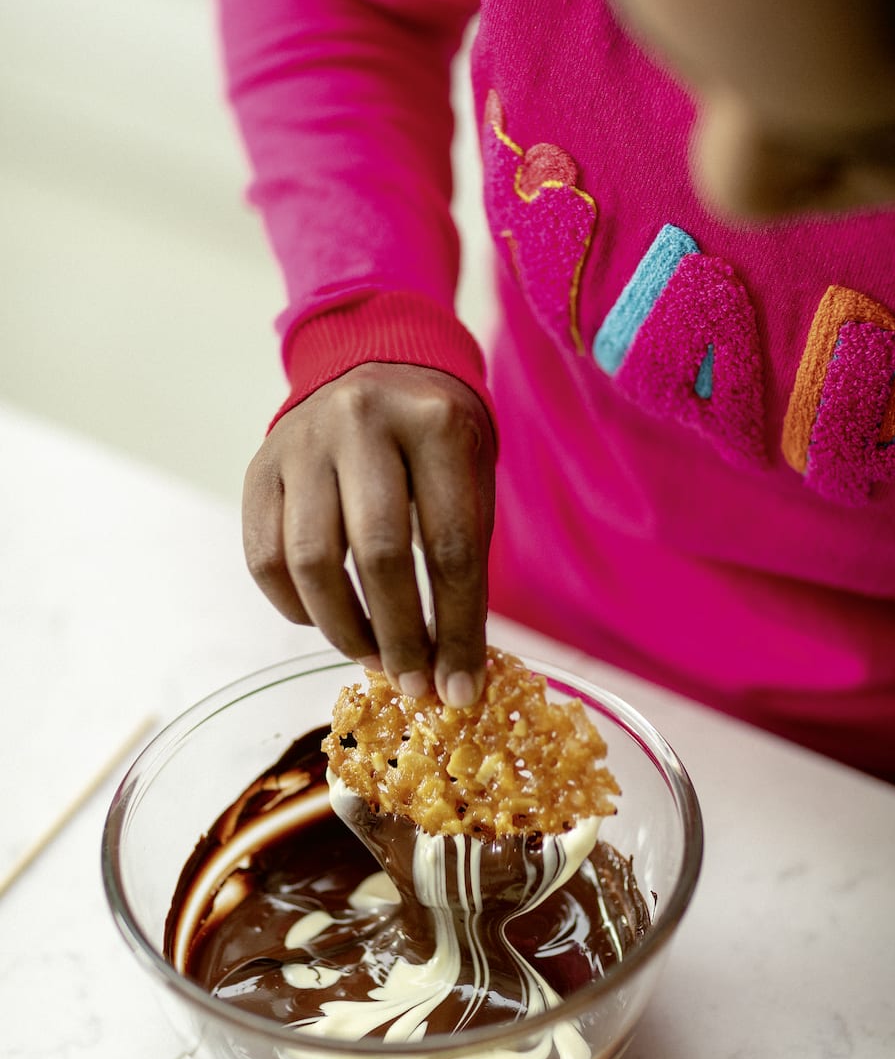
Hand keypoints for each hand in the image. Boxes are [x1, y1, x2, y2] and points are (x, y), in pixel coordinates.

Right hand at [243, 363, 495, 705]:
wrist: (376, 368)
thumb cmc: (435, 446)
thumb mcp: (470, 482)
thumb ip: (463, 571)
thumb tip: (452, 678)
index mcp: (435, 424)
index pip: (451, 546)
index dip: (458, 630)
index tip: (461, 690)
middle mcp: (362, 422)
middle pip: (380, 554)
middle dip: (400, 637)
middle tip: (414, 684)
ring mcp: (302, 442)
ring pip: (311, 561)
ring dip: (344, 630)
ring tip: (373, 657)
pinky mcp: (259, 468)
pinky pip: (265, 558)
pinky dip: (297, 608)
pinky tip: (327, 621)